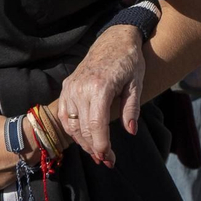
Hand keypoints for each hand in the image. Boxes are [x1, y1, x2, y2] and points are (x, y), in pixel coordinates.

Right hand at [56, 24, 144, 166]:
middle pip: (82, 128)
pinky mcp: (67, 86)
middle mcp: (81, 87)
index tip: (109, 158)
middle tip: (107, 160)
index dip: (101, 145)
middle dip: (94, 148)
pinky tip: (84, 138)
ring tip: (97, 152)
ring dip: (83, 141)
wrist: (114, 40)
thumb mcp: (137, 83)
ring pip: (71, 124)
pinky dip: (72, 129)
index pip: (96, 125)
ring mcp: (71, 87)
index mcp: (100, 86)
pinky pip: (64, 114)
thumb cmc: (129, 61)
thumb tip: (131, 131)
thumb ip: (131, 109)